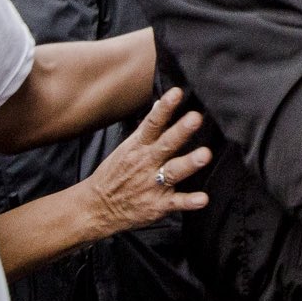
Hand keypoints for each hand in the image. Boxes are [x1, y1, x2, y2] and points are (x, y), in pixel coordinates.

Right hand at [81, 88, 209, 237]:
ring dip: (189, 163)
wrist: (96, 207)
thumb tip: (160, 104)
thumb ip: (146, 129)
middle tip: (196, 118)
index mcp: (138, 147)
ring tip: (205, 155)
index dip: (165, 108)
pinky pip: (176, 202)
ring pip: (173, 171)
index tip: (177, 93)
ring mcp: (152, 185)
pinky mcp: (157, 205)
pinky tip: (203, 199)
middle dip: (181, 131)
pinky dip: (189, 201)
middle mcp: (146, 163)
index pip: (152, 124)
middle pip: (166, 144)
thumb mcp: (126, 148)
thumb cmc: (114, 174)